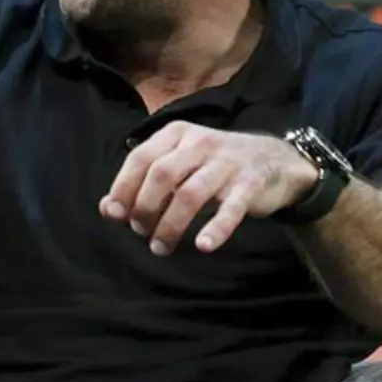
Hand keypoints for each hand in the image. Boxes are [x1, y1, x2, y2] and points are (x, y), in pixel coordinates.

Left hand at [99, 121, 318, 255]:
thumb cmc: (214, 165)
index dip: (124, 187)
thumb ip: (142, 184)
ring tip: (161, 247)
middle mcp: (200, 142)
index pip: (141, 158)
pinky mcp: (251, 183)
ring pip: (191, 193)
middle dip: (145, 208)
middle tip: (141, 233)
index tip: (116, 216)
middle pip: (162, 174)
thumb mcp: (178, 165)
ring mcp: (227, 162)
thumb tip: (106, 209)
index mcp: (176, 133)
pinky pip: (231, 208)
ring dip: (171, 224)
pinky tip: (203, 246)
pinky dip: (216, 228)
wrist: (274, 160)